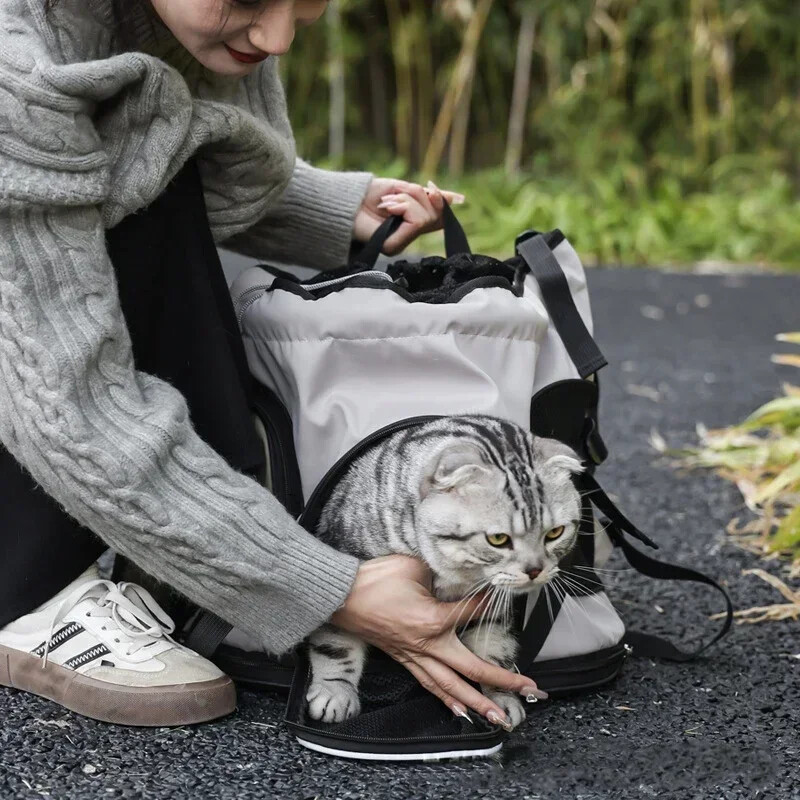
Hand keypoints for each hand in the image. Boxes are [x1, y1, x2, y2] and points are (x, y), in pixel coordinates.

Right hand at [331, 554, 545, 727]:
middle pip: (472, 670)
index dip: (489, 604)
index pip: (472, 614)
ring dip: (478, 704)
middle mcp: (427, 645)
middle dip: (503, 682)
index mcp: (432, 620)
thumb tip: (455, 577)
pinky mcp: (403, 659)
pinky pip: (429, 685)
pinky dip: (447, 700)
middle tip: (530, 690)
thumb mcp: (413, 568)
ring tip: (500, 718)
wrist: (341, 595)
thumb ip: (439, 576)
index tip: (503, 596)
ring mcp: (414, 656)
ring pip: (451, 687)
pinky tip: (460, 712)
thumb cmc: (375, 579)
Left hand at [352, 179, 464, 256]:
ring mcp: (400, 244)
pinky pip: (417, 221)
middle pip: (435, 215)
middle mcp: (407, 236)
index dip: (441, 201)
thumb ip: (425, 196)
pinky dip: (404, 206)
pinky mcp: (394, 246)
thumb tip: (457, 199)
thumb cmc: (366, 194)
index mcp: (409, 223)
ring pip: (427, 217)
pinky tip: (387, 207)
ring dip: (408, 200)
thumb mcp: (401, 189)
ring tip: (387, 202)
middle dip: (418, 196)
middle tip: (396, 194)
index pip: (438, 217)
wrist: (342, 201)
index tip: (433, 189)